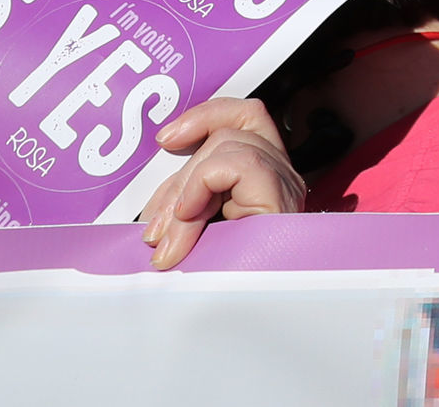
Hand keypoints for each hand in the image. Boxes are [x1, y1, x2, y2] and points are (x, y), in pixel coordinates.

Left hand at [142, 97, 303, 271]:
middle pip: (228, 131)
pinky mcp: (281, 198)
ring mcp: (285, 184)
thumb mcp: (198, 238)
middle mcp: (280, 175)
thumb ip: (184, 213)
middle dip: (179, 178)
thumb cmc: (228, 286)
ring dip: (186, 189)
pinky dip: (204, 183)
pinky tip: (191, 217)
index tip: (163, 140)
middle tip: (154, 230)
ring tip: (172, 239)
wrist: (254, 324)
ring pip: (229, 144)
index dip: (203, 116)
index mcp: (263, 177)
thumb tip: (154, 213)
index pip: (244, 115)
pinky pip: (239, 163)